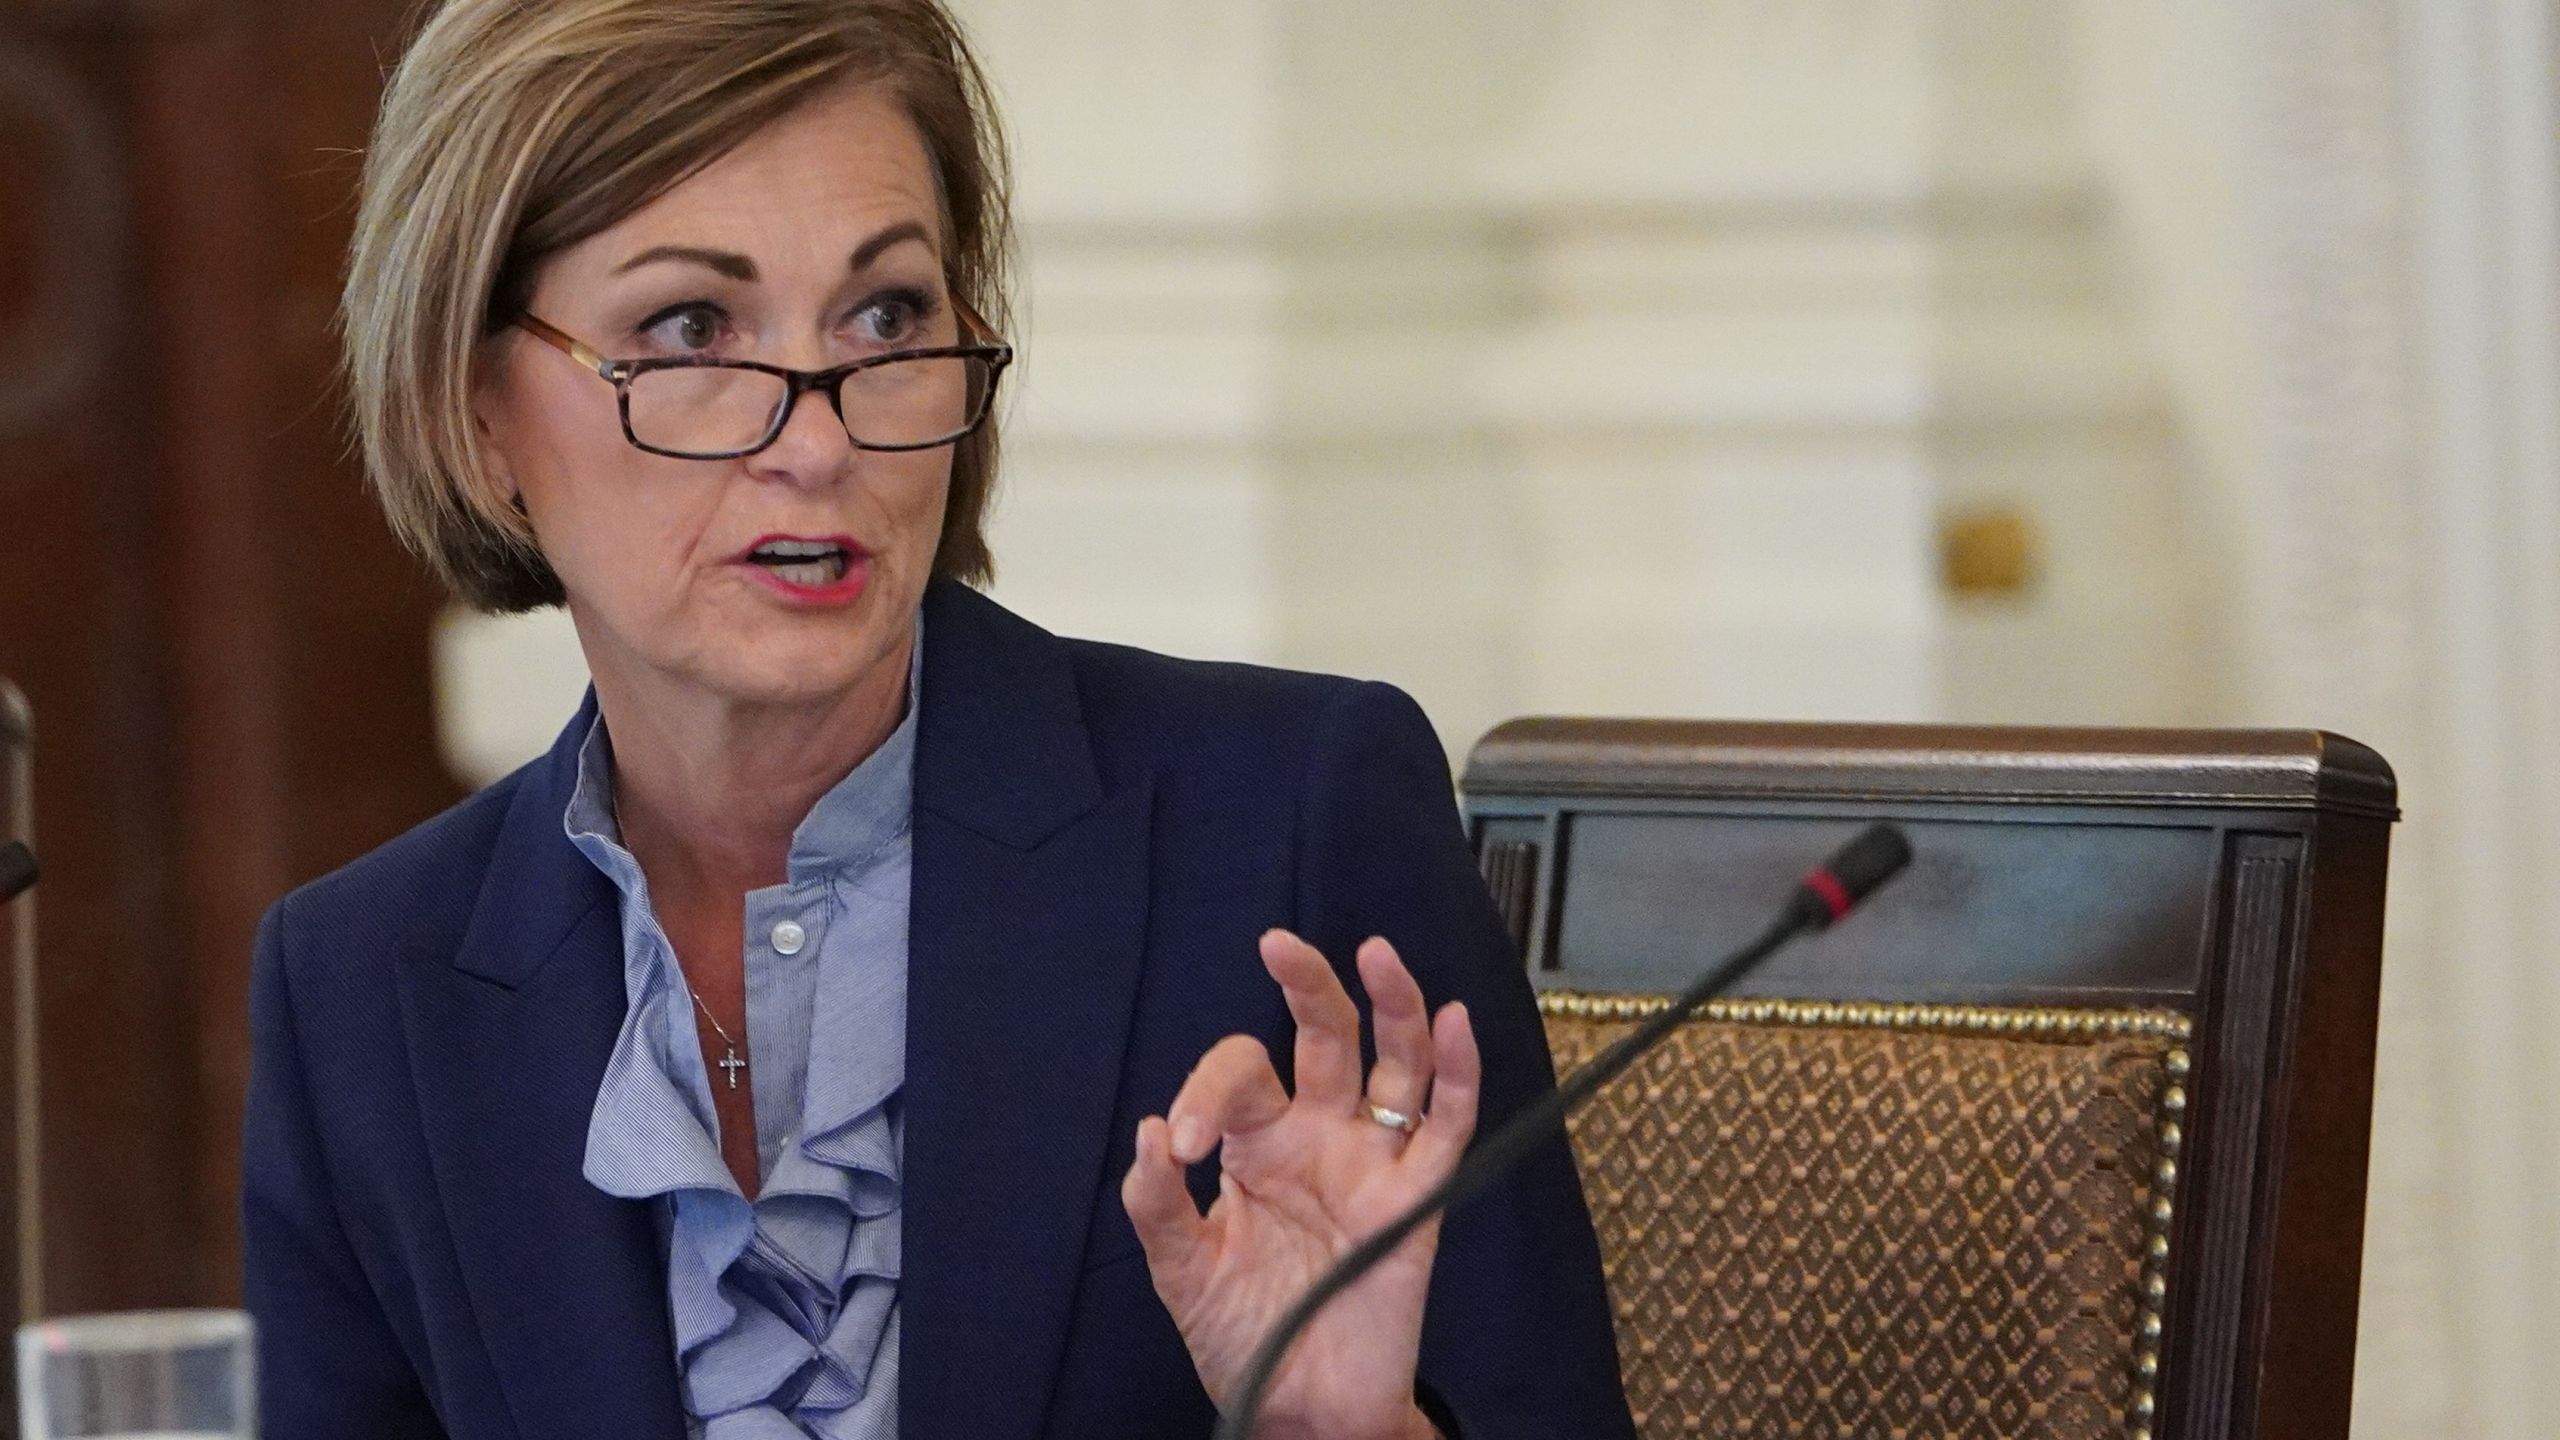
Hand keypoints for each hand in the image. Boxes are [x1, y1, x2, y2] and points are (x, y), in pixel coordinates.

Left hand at [1121, 929, 1478, 1439]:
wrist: (1298, 1408)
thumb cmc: (1243, 1337)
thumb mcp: (1180, 1272)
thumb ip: (1157, 1206)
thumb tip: (1150, 1133)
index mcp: (1258, 1144)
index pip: (1241, 1077)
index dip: (1206, 1093)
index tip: (1180, 1146)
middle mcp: (1320, 1137)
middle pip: (1325, 1037)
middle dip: (1305, 986)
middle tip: (1276, 944)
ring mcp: (1373, 1163)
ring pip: (1396, 1064)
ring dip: (1393, 1005)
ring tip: (1375, 953)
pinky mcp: (1418, 1203)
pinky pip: (1447, 1128)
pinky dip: (1458, 1074)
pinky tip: (1453, 1022)